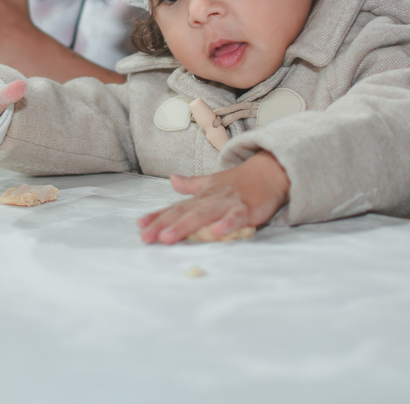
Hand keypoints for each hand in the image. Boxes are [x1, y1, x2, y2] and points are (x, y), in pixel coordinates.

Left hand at [137, 151, 289, 243]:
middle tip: (147, 237)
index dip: (158, 216)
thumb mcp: (212, 182)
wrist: (269, 172)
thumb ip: (192, 185)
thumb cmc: (239, 182)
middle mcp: (211, 199)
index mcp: (202, 196)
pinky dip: (227, 224)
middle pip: (185, 212)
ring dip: (185, 226)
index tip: (141, 225)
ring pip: (204, 215)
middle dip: (164, 225)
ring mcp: (228, 203)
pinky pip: (236, 217)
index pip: (176, 207)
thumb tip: (172, 179)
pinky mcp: (247, 209)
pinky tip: (217, 231)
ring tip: (168, 238)